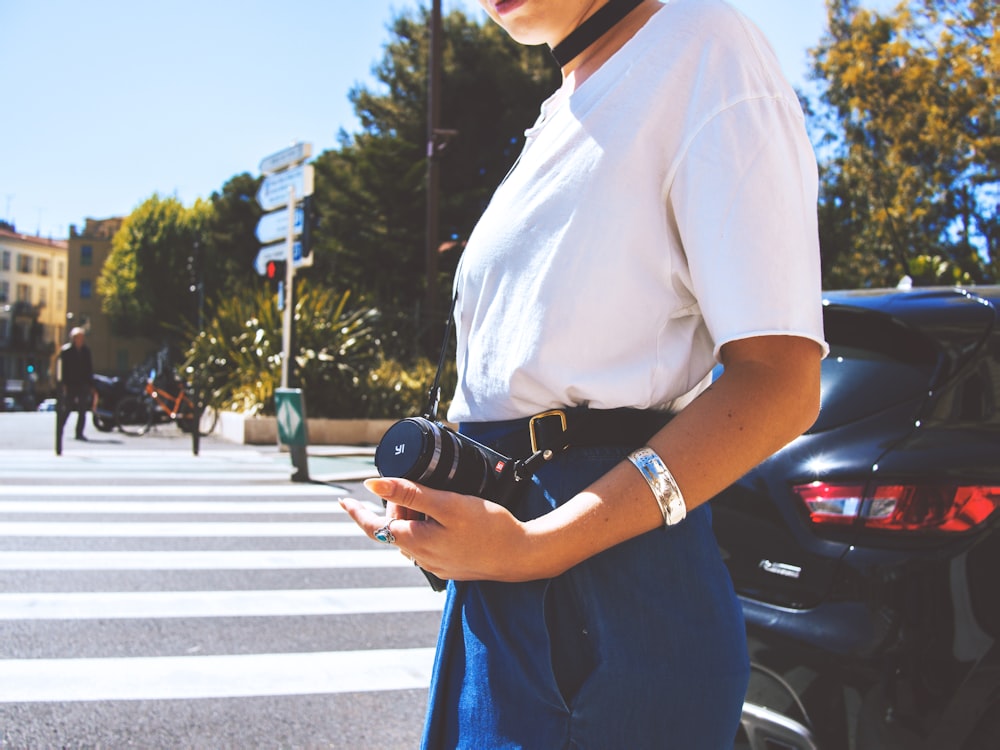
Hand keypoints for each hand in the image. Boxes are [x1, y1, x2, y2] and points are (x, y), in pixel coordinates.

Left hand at [339, 477, 532, 582]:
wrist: (521, 555)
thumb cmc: (488, 528)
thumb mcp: (447, 504)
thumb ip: (409, 493)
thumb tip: (373, 484)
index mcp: (414, 542)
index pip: (373, 526)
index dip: (357, 512)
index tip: (342, 500)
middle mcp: (421, 557)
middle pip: (395, 527)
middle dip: (399, 504)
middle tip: (417, 481)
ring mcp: (436, 563)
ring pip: (413, 534)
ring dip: (414, 515)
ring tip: (435, 496)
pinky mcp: (451, 563)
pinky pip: (429, 542)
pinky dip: (428, 525)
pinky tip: (446, 515)